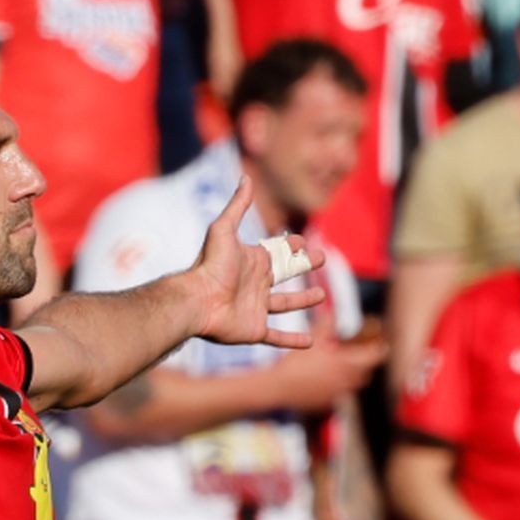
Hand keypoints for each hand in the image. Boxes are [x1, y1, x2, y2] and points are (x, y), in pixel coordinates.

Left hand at [186, 176, 327, 349]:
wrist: (197, 300)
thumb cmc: (210, 265)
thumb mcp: (223, 229)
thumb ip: (237, 205)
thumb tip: (245, 176)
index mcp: (252, 261)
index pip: (277, 251)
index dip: (290, 245)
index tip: (302, 240)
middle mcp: (256, 284)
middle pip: (285, 275)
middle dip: (303, 267)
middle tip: (322, 258)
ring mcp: (256, 308)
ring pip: (286, 305)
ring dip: (304, 300)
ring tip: (322, 296)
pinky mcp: (254, 329)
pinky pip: (277, 337)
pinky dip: (293, 341)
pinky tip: (310, 342)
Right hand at [268, 335, 386, 411]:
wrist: (279, 387)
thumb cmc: (296, 362)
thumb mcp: (313, 338)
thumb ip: (327, 325)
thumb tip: (334, 313)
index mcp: (345, 364)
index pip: (374, 357)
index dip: (381, 349)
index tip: (383, 344)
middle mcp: (346, 381)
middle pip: (367, 372)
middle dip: (367, 363)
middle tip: (364, 353)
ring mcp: (338, 394)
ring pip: (355, 384)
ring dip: (355, 375)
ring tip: (346, 365)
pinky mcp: (328, 403)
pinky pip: (341, 393)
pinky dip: (340, 385)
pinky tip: (327, 378)